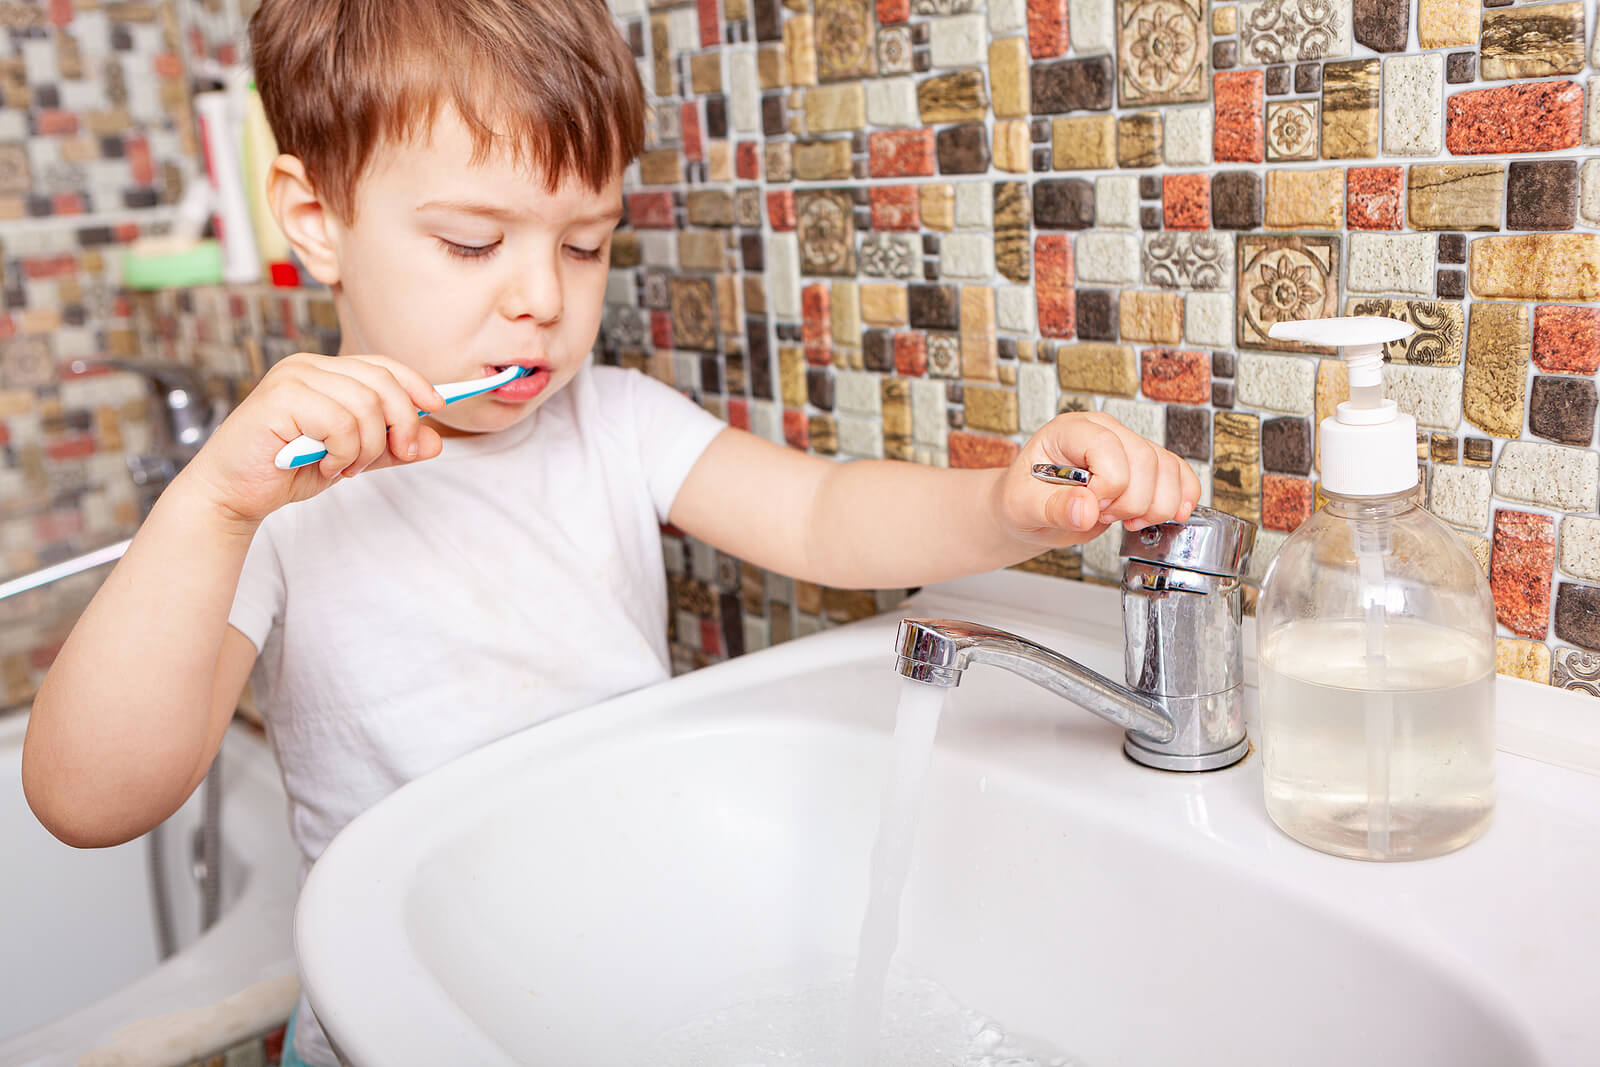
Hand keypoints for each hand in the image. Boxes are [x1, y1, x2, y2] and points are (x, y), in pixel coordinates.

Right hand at [180, 353, 446, 525]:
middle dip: (400, 424)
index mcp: (325, 372)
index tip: (439, 408)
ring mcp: (292, 379)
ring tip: (344, 468)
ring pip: (364, 406)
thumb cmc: (287, 471)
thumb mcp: (352, 458)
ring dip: (365, 448)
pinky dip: (343, 453)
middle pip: (381, 383)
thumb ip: (390, 448)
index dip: (416, 384)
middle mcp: (308, 367)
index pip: (382, 366)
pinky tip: (324, 466)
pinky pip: (339, 423)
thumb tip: (436, 440)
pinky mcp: (279, 399)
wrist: (234, 494)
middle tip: (395, 456)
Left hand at [994, 411, 1201, 548]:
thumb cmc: (1022, 501)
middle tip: (1103, 516)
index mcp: (1069, 430)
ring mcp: (1127, 446)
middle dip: (1130, 501)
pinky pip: (1179, 475)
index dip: (1108, 484)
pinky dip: (1180, 499)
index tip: (1091, 507)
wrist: (1030, 513)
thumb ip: (1053, 507)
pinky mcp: (1145, 468)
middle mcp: (1103, 431)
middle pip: (1144, 458)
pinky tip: (1167, 517)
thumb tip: (1086, 508)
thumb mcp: (1023, 506)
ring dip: (1154, 506)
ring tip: (1124, 520)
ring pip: (1167, 468)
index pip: (1107, 446)